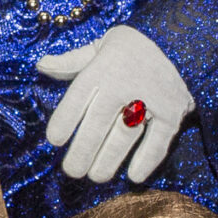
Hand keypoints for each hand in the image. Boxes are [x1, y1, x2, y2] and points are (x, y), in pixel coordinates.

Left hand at [36, 25, 193, 183]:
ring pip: (126, 133)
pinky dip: (147, 159)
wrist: (176, 41)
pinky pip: (159, 139)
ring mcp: (151, 96)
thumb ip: (71, 62)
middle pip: (99, 119)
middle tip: (72, 171)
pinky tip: (134, 176)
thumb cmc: (127, 51)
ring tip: (96, 176)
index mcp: (103, 66)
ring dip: (110, 158)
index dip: (65, 118)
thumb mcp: (99, 47)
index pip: (79, 95)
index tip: (54, 141)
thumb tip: (41, 66)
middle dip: (84, 148)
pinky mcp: (172, 111)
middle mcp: (125, 81)